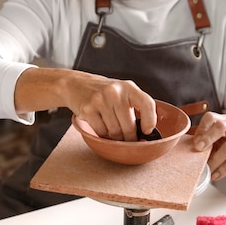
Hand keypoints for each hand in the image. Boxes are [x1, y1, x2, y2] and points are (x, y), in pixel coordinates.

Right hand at [15, 68, 156, 141]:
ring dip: (115, 138)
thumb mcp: (122, 92)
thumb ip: (134, 106)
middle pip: (128, 126)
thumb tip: (144, 133)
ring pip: (115, 132)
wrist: (76, 84)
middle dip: (129, 138)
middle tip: (128, 140)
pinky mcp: (88, 109)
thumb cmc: (103, 92)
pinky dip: (103, 135)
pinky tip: (102, 128)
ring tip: (113, 133)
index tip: (147, 131)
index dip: (150, 120)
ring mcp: (100, 100)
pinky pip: (101, 132)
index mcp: (128, 87)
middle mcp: (115, 92)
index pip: (147, 104)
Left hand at [193, 112, 225, 192]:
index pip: (211, 118)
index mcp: (223, 120)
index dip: (202, 129)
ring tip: (207, 169)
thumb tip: (184, 146)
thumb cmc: (224, 149)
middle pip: (222, 127)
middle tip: (198, 150)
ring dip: (215, 160)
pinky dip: (223, 169)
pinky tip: (215, 175)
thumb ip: (201, 142)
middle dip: (208, 138)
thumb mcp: (212, 143)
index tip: (195, 143)